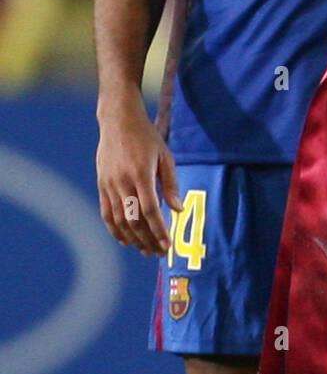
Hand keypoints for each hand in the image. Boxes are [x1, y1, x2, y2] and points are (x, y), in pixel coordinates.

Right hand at [96, 96, 181, 255]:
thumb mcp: (165, 156)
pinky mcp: (101, 185)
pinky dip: (114, 229)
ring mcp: (109, 184)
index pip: (150, 211)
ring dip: (132, 238)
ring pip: (120, 220)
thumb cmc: (146, 137)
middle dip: (148, 240)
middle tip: (159, 253)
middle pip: (134, 220)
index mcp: (141, 174)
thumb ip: (171, 184)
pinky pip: (107, 213)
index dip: (159, 231)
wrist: (118, 120)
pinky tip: (125, 240)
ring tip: (145, 250)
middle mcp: (123, 182)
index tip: (168, 245)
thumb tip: (178, 210)